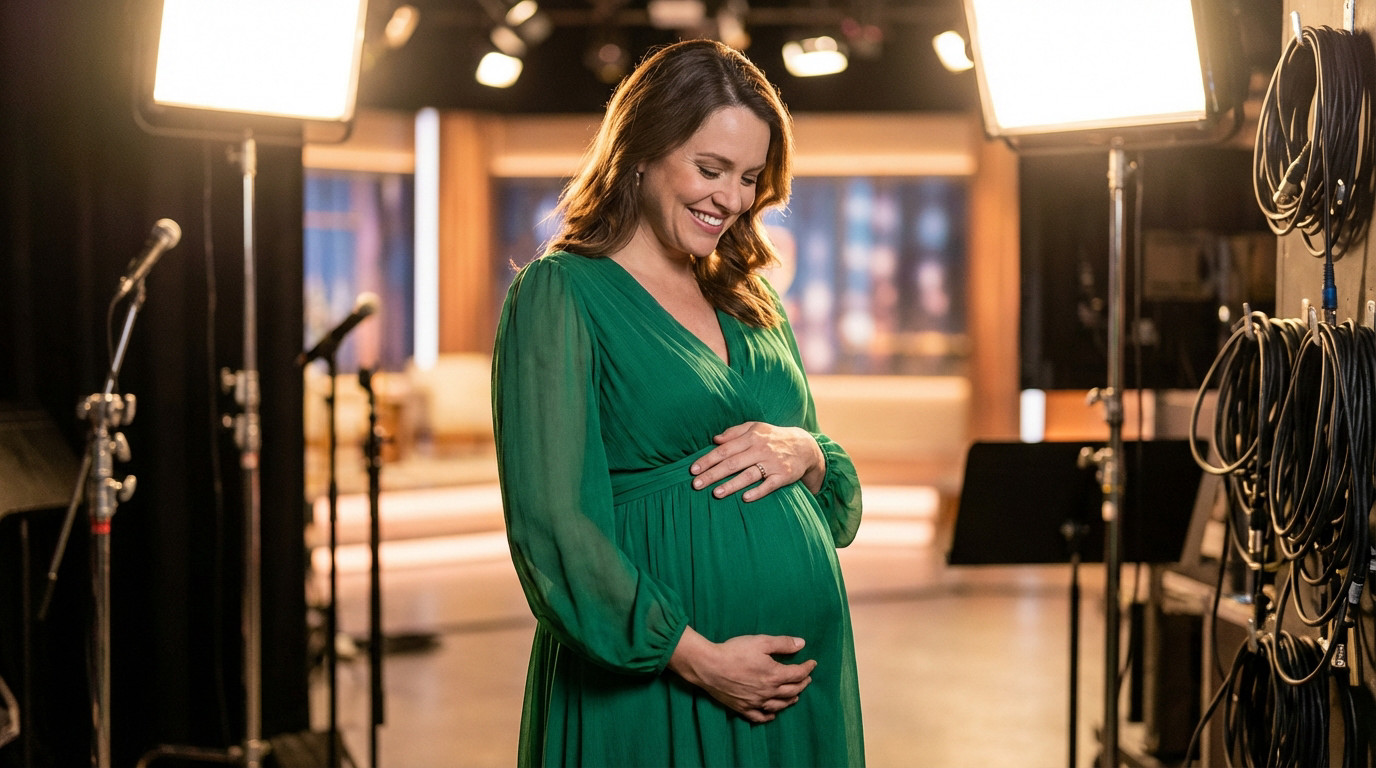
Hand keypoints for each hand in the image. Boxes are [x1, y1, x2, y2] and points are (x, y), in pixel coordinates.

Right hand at [668, 627, 816, 722]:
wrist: (709, 666)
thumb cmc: (734, 651)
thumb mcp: (760, 642)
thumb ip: (782, 643)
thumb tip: (802, 644)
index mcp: (774, 675)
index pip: (798, 674)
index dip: (807, 668)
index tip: (813, 663)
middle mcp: (768, 692)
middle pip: (791, 691)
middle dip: (802, 684)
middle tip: (807, 678)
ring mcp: (756, 702)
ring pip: (779, 705)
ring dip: (790, 700)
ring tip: (796, 696)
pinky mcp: (743, 708)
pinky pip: (760, 716)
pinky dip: (769, 715)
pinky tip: (773, 713)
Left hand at [689, 421, 824, 500]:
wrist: (804, 446)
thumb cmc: (773, 438)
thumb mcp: (755, 428)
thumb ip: (734, 432)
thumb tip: (715, 439)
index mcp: (751, 437)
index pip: (725, 449)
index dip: (708, 460)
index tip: (693, 470)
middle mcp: (761, 449)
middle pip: (733, 463)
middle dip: (713, 474)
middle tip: (696, 484)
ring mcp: (773, 463)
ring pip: (749, 475)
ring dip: (731, 485)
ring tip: (716, 493)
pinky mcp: (783, 476)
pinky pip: (769, 485)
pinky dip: (757, 492)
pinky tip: (745, 498)